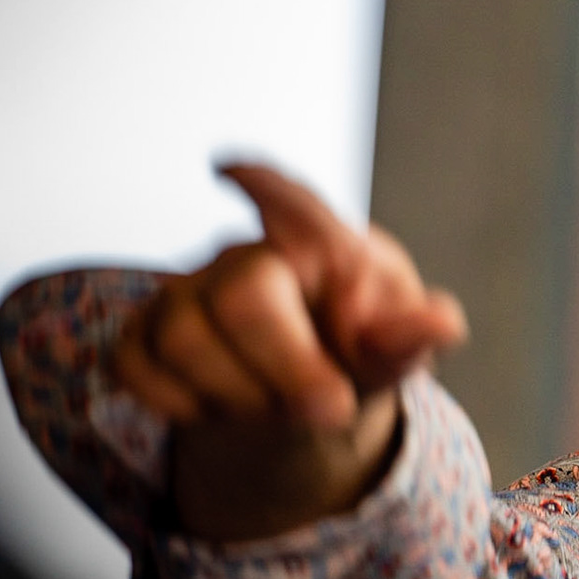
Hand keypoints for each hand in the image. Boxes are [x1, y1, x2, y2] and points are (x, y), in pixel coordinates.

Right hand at [113, 163, 466, 540]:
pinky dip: (179, 404)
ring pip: (184, 336)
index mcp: (320, 249)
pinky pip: (134, 365)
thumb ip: (408, 339)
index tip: (230, 170)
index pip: (294, 206)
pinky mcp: (144, 335)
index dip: (264, 185)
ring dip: (238, 394)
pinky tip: (216, 409)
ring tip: (274, 409)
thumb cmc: (356, 356)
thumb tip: (444, 323)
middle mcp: (246, 259)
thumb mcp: (395, 353)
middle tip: (329, 407)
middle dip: (286, 362)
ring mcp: (187, 294)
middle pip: (243, 295)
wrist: (307, 406)